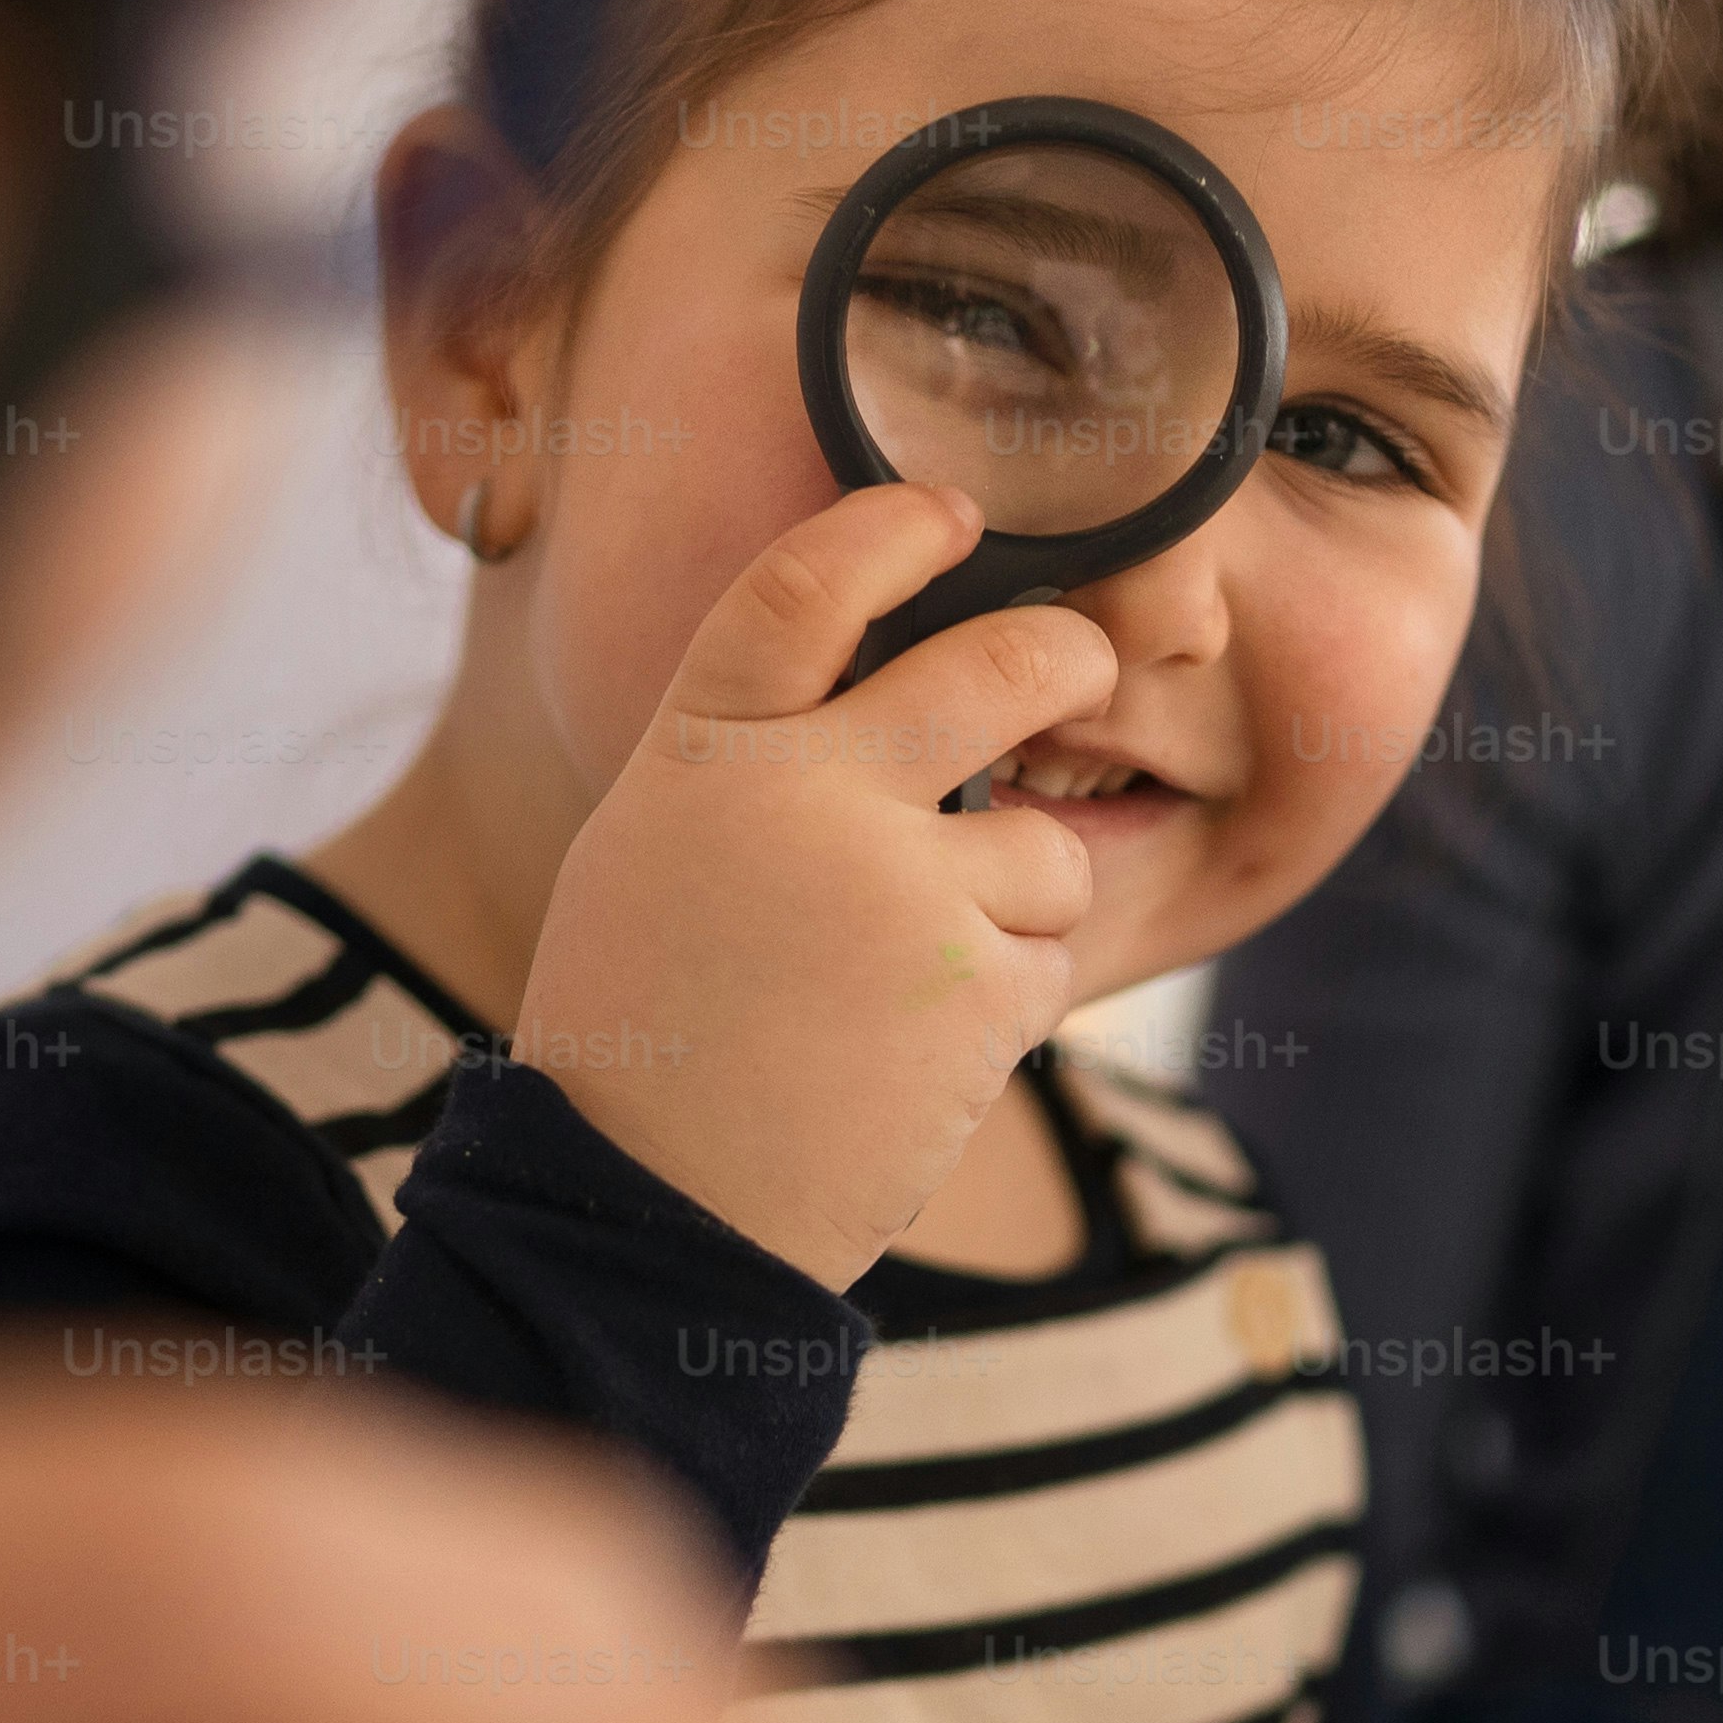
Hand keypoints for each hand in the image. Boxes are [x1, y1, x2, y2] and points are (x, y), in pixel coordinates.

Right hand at [515, 480, 1118, 1286]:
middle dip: (1066, 657)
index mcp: (707, 752)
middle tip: (1074, 669)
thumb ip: (761, 765)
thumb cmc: (648, 1030)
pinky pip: (1049, 960)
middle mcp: (810, 797)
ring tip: (913, 980)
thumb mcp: (656, 853)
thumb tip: (900, 700)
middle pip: (1003, 663)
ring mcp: (905, 893)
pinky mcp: (978, 991)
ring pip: (1045, 848)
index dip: (891, 530)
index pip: (807, 584)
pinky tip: (918, 1051)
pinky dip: (1005, 1001)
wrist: (653, 1207)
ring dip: (1013, 903)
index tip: (949, 515)